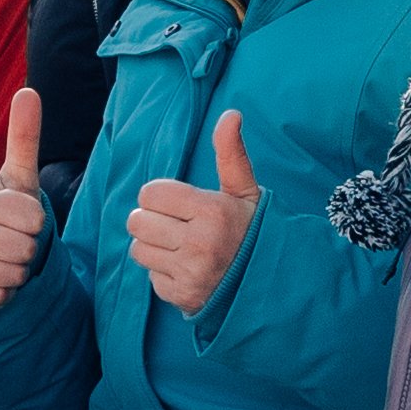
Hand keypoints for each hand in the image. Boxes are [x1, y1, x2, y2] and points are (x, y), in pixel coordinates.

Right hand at [0, 91, 51, 316]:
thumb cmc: (1, 213)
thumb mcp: (15, 179)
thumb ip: (24, 137)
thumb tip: (28, 91)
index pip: (33, 217)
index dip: (36, 222)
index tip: (19, 218)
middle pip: (25, 249)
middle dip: (28, 250)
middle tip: (11, 242)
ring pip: (14, 275)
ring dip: (16, 272)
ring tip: (1, 259)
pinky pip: (0, 298)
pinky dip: (3, 293)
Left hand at [126, 112, 258, 317]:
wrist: (273, 283)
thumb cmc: (253, 231)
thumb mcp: (245, 192)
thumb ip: (231, 154)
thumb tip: (230, 113)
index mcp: (212, 211)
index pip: (150, 194)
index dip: (160, 196)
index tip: (179, 204)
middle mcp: (199, 243)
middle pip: (137, 221)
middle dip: (152, 220)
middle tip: (175, 225)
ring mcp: (190, 273)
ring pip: (138, 249)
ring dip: (154, 247)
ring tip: (180, 246)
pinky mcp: (183, 296)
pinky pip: (150, 277)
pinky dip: (164, 273)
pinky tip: (187, 269)